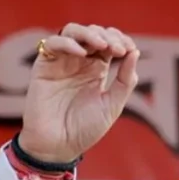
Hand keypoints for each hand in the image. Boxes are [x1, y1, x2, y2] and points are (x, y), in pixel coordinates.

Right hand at [19, 23, 140, 163]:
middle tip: (118, 49)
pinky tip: (81, 53)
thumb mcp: (112, 105)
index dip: (120, 40)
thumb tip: (135, 53)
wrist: (58, 146)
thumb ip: (124, 81)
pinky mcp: (43, 67)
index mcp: (97, 70)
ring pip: (72, 32)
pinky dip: (67, 43)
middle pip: (93, 33)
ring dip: (89, 33)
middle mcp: (79, 63)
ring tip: (102, 45)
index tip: (129, 49)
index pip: (109, 43)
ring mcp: (61, 63)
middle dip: (108, 36)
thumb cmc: (85, 129)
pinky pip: (51, 44)